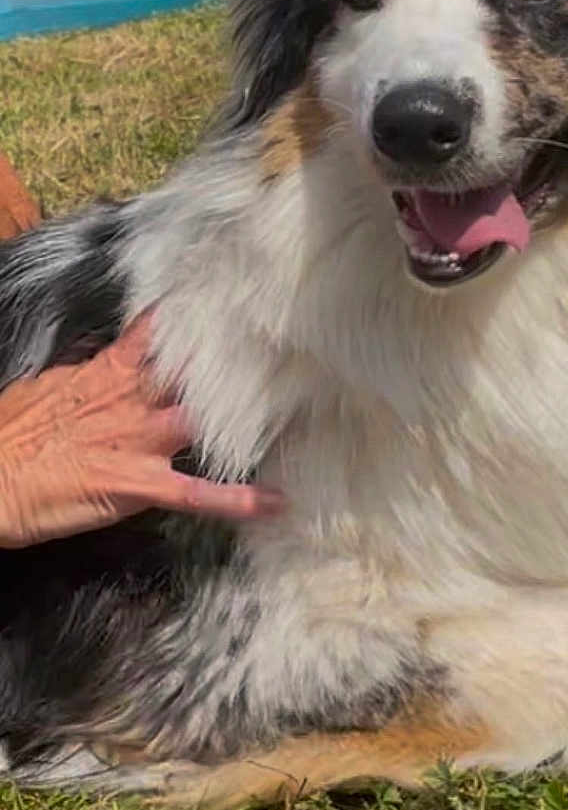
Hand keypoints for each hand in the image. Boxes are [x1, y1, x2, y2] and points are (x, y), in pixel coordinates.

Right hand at [0, 313, 284, 548]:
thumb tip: (117, 363)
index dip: (194, 321)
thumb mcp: (53, 387)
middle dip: (237, 370)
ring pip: (205, 424)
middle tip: (286, 358)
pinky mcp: (140, 483)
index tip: (230, 306)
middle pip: (196, 377)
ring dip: (248, 426)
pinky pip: (197, 493)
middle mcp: (135, 401)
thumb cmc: (14, 434)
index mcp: (112, 374)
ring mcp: (141, 441)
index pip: (158, 336)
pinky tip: (275, 503)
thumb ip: (95, 374)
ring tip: (297, 422)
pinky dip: (237, 500)